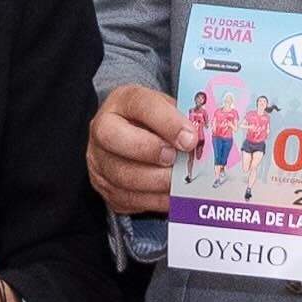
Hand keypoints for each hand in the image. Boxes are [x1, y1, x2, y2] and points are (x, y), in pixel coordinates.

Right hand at [89, 82, 182, 216]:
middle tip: (177, 159)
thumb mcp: (169, 110)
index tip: (190, 138)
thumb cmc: (156, 122)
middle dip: (150, 151)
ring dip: (157, 182)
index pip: (140, 104)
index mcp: (122, 101)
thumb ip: (181, 119)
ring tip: (181, 182)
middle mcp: (103, 128)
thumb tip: (202, 139)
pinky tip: (175, 197)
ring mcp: (99, 160)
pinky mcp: (105, 188)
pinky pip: (129, 199)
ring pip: (121, 175)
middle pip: (114, 139)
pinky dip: (156, 200)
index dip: (166, 122)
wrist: (135, 137)